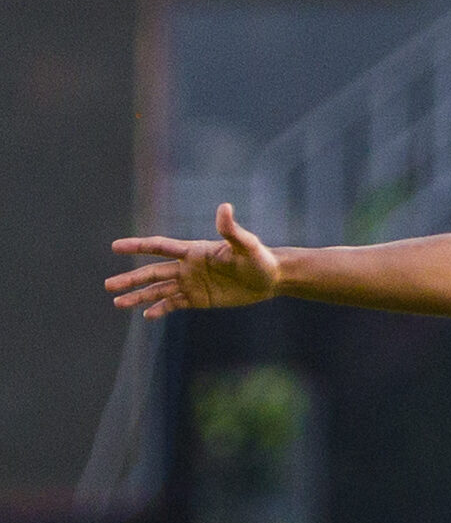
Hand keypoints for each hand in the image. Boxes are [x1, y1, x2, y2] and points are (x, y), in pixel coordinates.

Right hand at [107, 203, 280, 317]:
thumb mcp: (246, 245)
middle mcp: (188, 267)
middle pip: (152, 273)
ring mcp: (192, 284)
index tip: (115, 246)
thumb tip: (224, 207)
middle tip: (107, 285)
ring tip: (117, 302)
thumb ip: (231, 230)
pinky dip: (160, 309)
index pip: (160, 248)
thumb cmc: (260, 259)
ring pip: (159, 290)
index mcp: (194, 251)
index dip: (138, 246)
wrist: (272, 278)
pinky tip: (146, 315)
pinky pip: (175, 304)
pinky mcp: (200, 299)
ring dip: (139, 296)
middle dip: (130, 279)